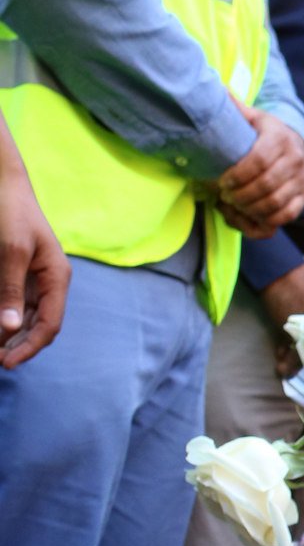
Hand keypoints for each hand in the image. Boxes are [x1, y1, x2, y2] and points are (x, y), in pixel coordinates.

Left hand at [0, 135, 68, 368]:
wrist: (2, 182)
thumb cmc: (10, 211)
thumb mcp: (11, 251)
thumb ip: (11, 291)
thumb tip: (12, 329)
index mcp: (57, 277)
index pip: (50, 324)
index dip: (30, 347)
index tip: (7, 363)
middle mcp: (50, 282)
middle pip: (40, 325)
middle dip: (20, 346)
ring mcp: (35, 278)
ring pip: (27, 318)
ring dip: (12, 336)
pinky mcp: (19, 273)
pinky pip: (16, 303)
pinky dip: (7, 318)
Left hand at [216, 103, 303, 235]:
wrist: (296, 145)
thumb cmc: (266, 133)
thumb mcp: (253, 118)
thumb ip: (236, 109)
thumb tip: (216, 89)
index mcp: (280, 137)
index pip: (259, 160)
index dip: (238, 175)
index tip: (221, 182)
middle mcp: (295, 158)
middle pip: (266, 185)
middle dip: (241, 194)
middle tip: (224, 196)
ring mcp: (302, 180)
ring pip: (275, 202)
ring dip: (250, 208)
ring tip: (234, 205)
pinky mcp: (303, 197)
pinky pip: (286, 215)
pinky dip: (265, 218)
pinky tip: (249, 214)